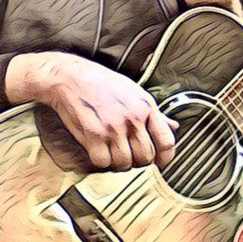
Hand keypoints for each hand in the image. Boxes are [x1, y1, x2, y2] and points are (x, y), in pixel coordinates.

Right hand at [5, 52, 176, 170]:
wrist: (69, 78)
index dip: (165, 157)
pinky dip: (100, 161)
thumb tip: (173, 126)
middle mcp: (132, 118)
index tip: (159, 161)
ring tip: (112, 151)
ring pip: (125, 163)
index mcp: (146, 107)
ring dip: (118, 162)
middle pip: (146, 157)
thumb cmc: (101, 83)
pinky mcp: (93, 136)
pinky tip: (98, 150)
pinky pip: (103, 163)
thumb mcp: (133, 92)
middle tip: (129, 153)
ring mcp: (113, 128)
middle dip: (138, 160)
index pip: (167, 141)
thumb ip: (155, 113)